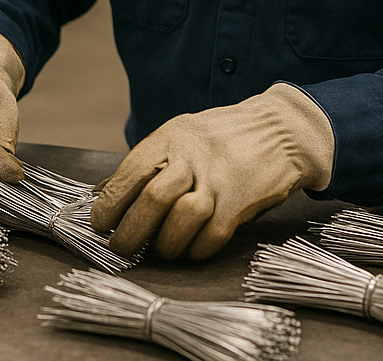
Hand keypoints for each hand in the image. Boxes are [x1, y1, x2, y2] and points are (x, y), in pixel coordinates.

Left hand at [90, 83, 333, 259]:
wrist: (281, 131)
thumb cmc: (223, 138)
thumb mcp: (185, 133)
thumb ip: (155, 160)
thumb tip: (114, 198)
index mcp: (173, 135)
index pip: (130, 173)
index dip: (110, 204)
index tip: (101, 224)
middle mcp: (194, 155)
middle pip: (152, 200)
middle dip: (130, 233)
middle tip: (122, 247)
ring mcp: (219, 179)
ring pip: (180, 221)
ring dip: (164, 244)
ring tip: (160, 248)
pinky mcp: (240, 202)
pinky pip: (210, 237)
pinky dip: (194, 250)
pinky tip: (190, 247)